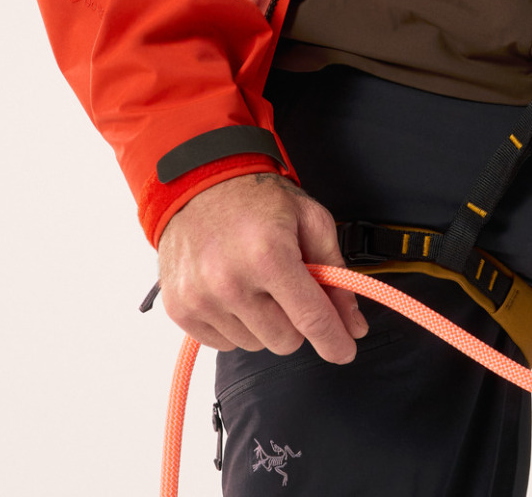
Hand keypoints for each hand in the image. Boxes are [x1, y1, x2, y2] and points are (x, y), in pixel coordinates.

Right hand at [157, 171, 367, 363]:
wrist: (200, 182)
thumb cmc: (256, 199)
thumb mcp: (309, 220)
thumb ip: (335, 273)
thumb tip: (352, 322)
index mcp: (268, 255)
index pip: (311, 318)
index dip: (334, 340)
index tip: (345, 350)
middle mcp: (231, 281)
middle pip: (285, 340)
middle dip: (295, 319)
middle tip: (288, 287)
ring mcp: (200, 298)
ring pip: (255, 344)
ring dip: (264, 321)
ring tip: (255, 282)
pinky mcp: (180, 309)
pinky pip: (224, 344)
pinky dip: (236, 324)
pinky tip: (234, 291)